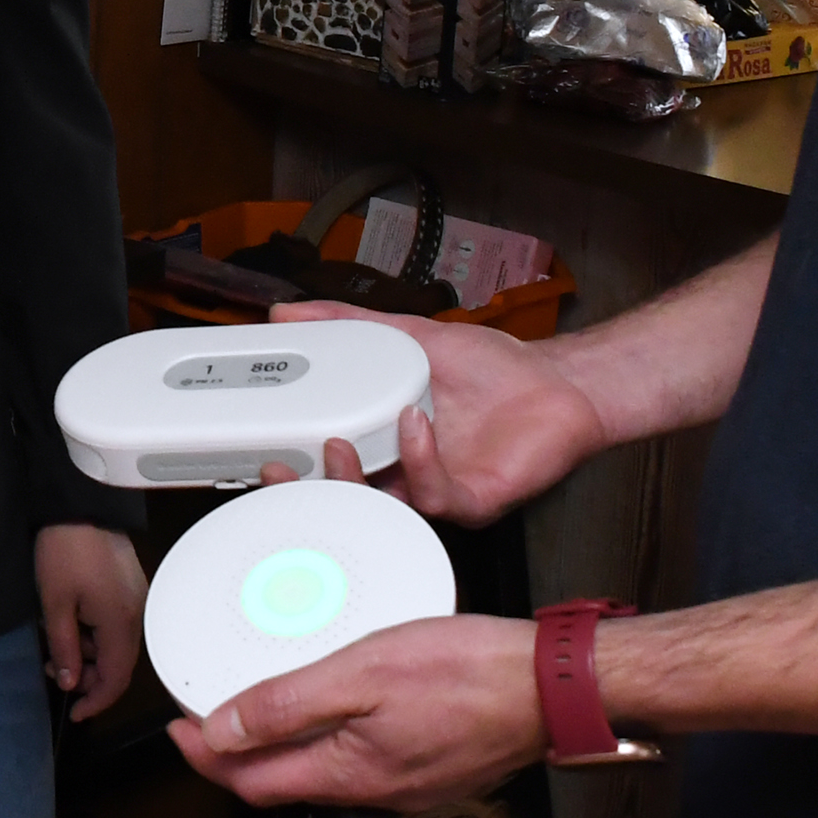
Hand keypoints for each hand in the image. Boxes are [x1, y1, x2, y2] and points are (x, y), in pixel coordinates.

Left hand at [34, 524, 147, 721]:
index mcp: (121, 623)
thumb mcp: (55, 604)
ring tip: (55, 643)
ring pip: (115, 645)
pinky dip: (94, 634)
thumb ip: (65, 648)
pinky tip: (71, 624)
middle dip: (86, 675)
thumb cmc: (65, 551)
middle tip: (53, 669)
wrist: (80, 503)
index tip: (74, 712)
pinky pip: (115, 625)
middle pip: (117, 664)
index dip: (95, 701)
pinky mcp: (129, 588)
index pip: (116, 678)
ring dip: (86, 653)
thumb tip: (70, 682)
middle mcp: (137, 615)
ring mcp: (135, 600)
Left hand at [167, 612, 544, 808]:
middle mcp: (375, 790)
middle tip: (206, 713)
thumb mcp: (363, 673)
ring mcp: (407, 782)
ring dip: (283, 744)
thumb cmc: (470, 673)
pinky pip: (362, 759)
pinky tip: (333, 705)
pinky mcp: (432, 765)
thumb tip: (221, 732)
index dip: (205, 757)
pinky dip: (329, 737)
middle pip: (283, 781)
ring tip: (259, 703)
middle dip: (236, 752)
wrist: (556, 687)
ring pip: (323, 770)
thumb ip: (289, 705)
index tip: (175, 727)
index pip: (252, 782)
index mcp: (349, 772)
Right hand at [265, 305, 609, 524]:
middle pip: (342, 497)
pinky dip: (420, 461)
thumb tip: (289, 311)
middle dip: (307, 488)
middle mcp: (404, 475)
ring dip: (355, 480)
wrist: (558, 382)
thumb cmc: (493, 370)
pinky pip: (435, 495)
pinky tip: (415, 424)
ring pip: (382, 507)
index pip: (325, 465)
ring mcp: (437, 491)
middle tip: (279, 465)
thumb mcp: (407, 336)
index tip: (259, 448)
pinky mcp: (473, 500)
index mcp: (382, 444)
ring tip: (342, 441)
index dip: (290, 465)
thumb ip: (347, 323)